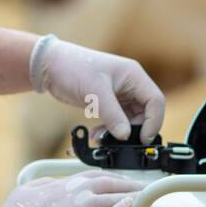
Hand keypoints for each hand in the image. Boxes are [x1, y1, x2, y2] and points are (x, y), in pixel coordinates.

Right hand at [0, 172, 139, 206]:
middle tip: (143, 188)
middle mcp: (72, 193)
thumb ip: (41, 185)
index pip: (92, 176)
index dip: (110, 178)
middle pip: (108, 183)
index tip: (121, 182)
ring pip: (113, 198)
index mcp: (59, 184)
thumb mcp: (24, 192)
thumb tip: (48, 184)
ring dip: (132, 196)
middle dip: (128, 184)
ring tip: (146, 198)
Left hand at [29, 35, 164, 141]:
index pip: (155, 101)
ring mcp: (120, 94)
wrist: (50, 66)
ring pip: (131, 120)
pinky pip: (117, 121)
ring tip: (102, 137)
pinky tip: (97, 134)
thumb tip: (125, 136)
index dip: (153, 122)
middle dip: (133, 130)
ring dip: (119, 132)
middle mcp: (130, 84)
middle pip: (146, 113)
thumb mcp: (94, 92)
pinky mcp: (108, 102)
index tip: (142, 138)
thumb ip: (112, 115)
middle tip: (117, 140)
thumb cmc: (72, 67)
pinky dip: (109, 130)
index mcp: (134, 75)